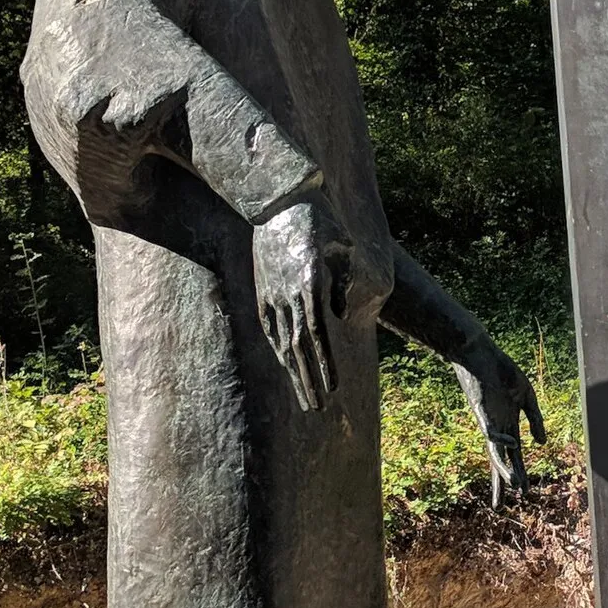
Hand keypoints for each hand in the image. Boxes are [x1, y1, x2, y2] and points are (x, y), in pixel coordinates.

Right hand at [252, 197, 355, 412]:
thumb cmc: (317, 217)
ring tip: (306, 398)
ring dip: (294, 372)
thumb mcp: (341, 242)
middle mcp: (286, 292)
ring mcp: (270, 293)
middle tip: (318, 408)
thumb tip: (341, 314)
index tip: (334, 388)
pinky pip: (269, 327)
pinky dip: (279, 349)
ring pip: (282, 341)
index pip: (317, 334)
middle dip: (309, 380)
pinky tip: (287, 366)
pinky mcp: (262, 291)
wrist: (276, 199)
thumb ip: (345, 279)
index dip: (326, 364)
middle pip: (298, 347)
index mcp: (308, 281)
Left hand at [454, 343, 546, 504]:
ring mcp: (488, 421)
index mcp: (510, 425)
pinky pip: (491, 430)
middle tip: (499, 508)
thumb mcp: (527, 398)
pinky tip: (513, 443)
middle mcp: (497, 428)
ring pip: (494, 451)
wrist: (479, 353)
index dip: (518, 474)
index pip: (514, 456)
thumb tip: (542, 445)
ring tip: (512, 485)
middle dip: (500, 483)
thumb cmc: (502, 372)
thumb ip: (536, 420)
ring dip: (502, 470)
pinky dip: (502, 438)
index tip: (524, 494)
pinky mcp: (481, 411)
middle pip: (499, 461)